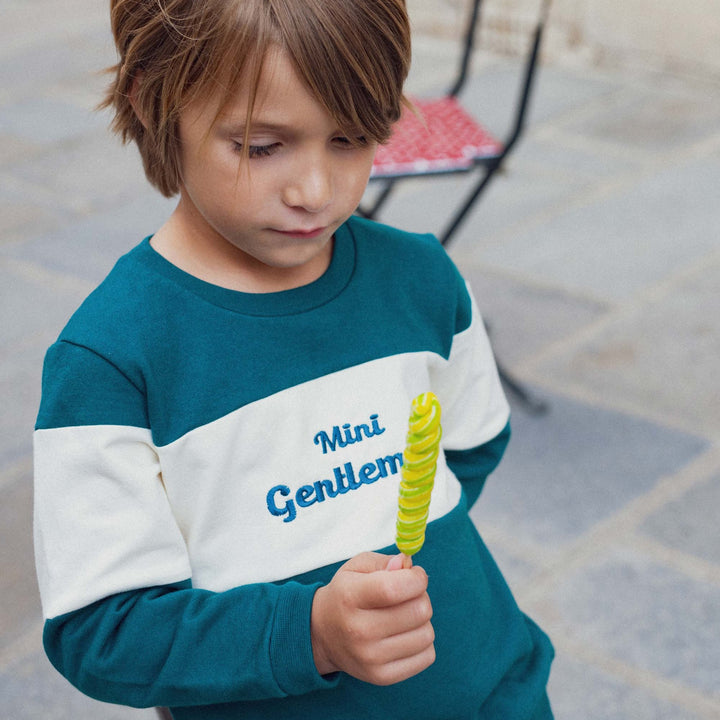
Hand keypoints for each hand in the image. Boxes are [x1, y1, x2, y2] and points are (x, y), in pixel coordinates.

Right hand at [311, 552, 434, 684]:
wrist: (323, 634)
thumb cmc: (346, 594)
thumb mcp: (356, 568)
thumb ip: (384, 562)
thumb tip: (407, 564)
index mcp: (349, 597)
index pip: (394, 589)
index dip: (416, 579)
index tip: (416, 575)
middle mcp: (358, 630)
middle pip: (418, 611)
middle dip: (421, 596)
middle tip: (409, 595)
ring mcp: (370, 657)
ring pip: (426, 634)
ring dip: (422, 621)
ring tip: (404, 616)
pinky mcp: (382, 676)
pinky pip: (427, 656)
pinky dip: (422, 642)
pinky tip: (404, 634)